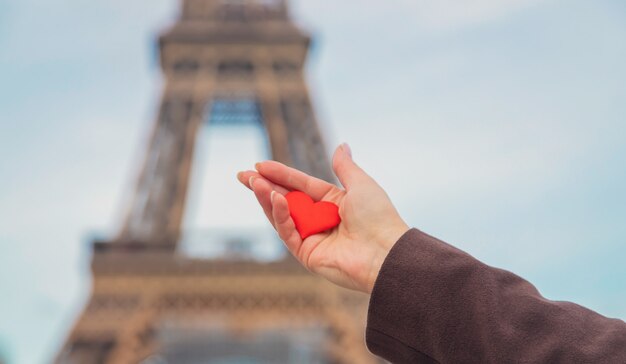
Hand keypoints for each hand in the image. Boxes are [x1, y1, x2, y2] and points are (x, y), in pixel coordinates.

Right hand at [237, 143, 408, 293]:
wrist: (385, 251)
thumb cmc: (378, 216)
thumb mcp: (361, 183)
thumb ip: (345, 166)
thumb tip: (341, 145)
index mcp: (334, 203)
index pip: (301, 185)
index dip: (281, 174)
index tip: (260, 164)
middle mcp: (321, 220)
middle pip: (287, 199)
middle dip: (264, 186)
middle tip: (243, 174)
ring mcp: (312, 237)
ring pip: (282, 215)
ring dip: (267, 198)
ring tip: (253, 182)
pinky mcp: (307, 254)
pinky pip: (288, 232)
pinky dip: (280, 215)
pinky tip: (274, 198)